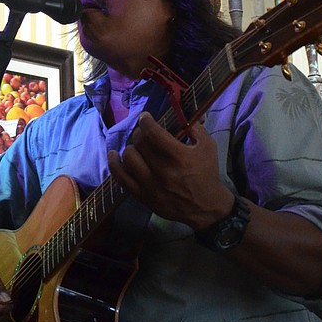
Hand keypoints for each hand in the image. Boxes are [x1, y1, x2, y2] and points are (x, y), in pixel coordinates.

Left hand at [108, 113, 233, 231]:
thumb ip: (195, 128)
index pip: (153, 133)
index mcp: (178, 156)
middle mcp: (162, 170)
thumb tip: (180, 114)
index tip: (145, 117)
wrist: (205, 207)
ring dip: (131, 147)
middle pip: (140, 143)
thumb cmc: (206, 174)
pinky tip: (113, 155)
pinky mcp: (142, 195)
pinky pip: (121, 178)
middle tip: (144, 133)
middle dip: (140, 133)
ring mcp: (150, 184)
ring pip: (129, 157)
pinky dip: (114, 164)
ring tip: (137, 147)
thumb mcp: (208, 147)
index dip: (146, 121)